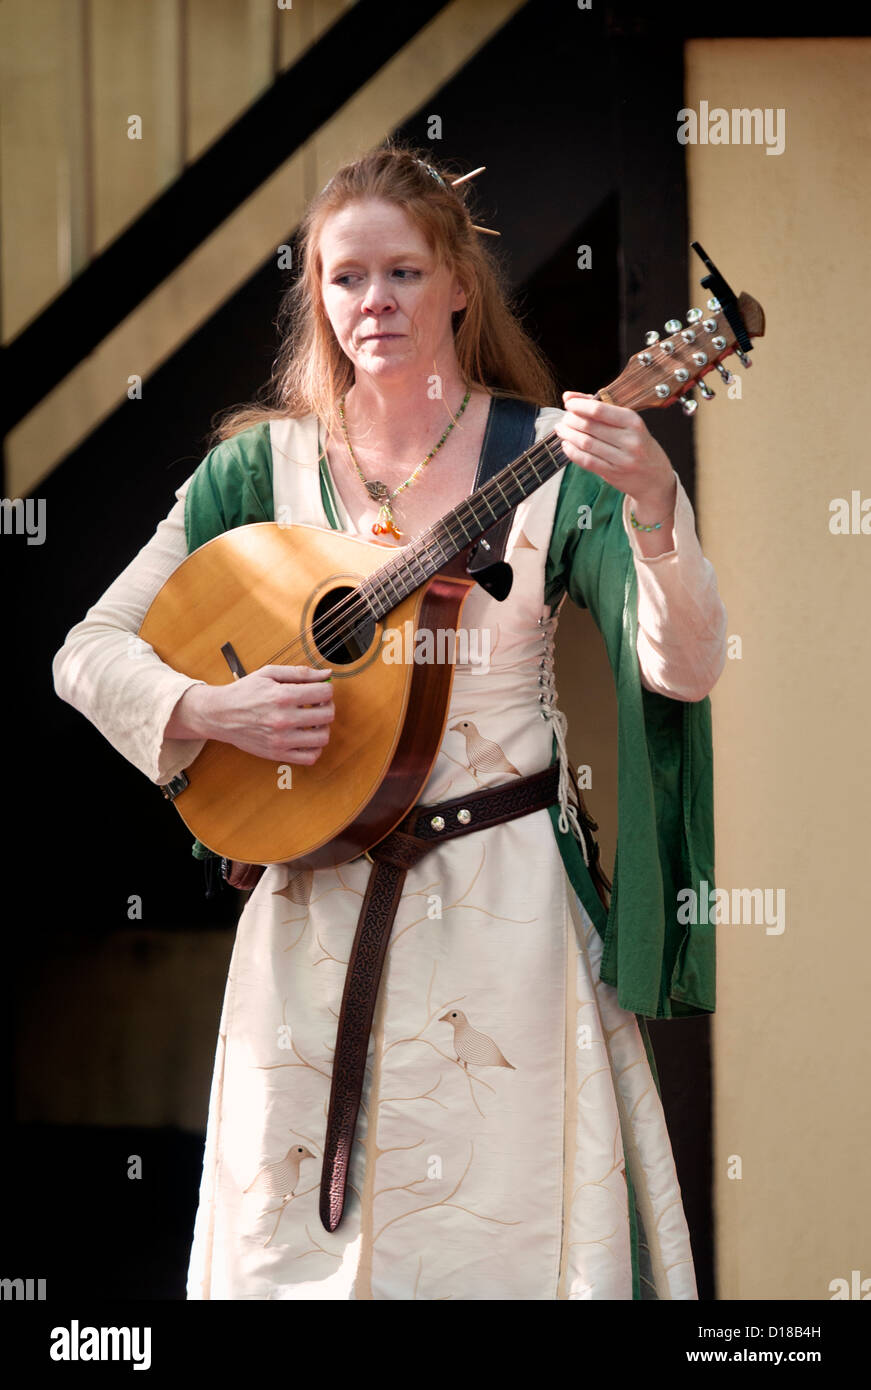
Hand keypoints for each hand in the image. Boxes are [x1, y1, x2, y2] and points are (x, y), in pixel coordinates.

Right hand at [168, 665, 334, 762]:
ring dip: (324, 728)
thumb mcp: (269, 673)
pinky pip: (310, 757)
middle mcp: (284, 719)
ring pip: (323, 738)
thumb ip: (300, 672)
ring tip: (314, 722)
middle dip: (327, 706)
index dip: (327, 689)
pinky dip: (315, 748)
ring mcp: (281, 740)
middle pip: (327, 715)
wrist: (220, 715)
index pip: (325, 692)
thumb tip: (327, 674)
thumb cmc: (244, 692)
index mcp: (282, 696)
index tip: (321, 690)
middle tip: (318, 704)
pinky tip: (307, 737)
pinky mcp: (278, 754)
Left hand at [556, 391, 676, 519]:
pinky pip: (586, 461)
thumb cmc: (639, 445)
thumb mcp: (628, 424)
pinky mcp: (613, 473)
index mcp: (633, 422)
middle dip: (571, 420)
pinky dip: (572, 452)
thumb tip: (569, 397)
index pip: (599, 410)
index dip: (578, 405)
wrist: (655, 477)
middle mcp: (629, 440)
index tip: (568, 403)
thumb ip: (600, 409)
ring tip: (562, 429)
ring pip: (586, 443)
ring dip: (568, 435)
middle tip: (564, 418)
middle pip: (590, 426)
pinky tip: (566, 445)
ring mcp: (622, 459)